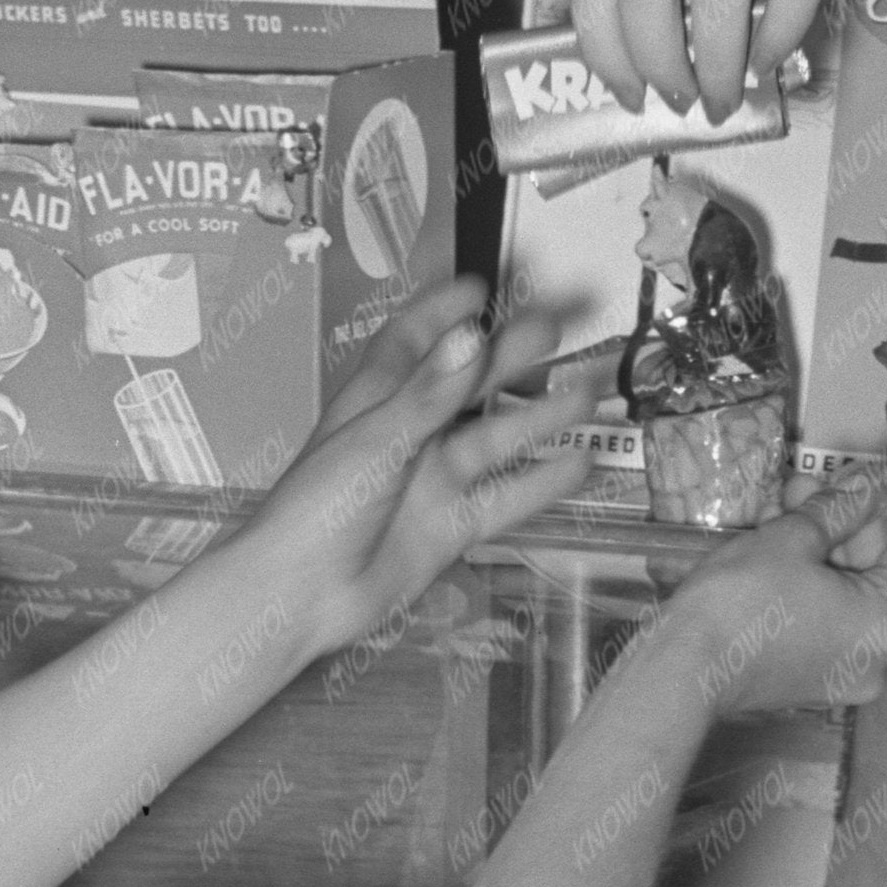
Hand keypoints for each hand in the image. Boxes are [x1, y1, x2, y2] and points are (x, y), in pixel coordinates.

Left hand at [255, 281, 596, 650]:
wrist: (300, 598)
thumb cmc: (317, 512)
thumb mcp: (376, 443)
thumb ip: (430, 394)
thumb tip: (473, 336)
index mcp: (376, 402)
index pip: (411, 342)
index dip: (442, 312)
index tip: (483, 288)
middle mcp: (409, 436)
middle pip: (467, 384)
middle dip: (510, 355)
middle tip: (558, 327)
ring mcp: (431, 482)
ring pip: (495, 439)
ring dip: (538, 417)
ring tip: (587, 392)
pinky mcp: (450, 527)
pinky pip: (504, 499)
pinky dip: (541, 484)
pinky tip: (579, 465)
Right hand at [643, 459, 886, 714]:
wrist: (682, 672)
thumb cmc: (740, 603)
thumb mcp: (793, 538)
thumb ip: (841, 505)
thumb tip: (866, 482)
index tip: (881, 467)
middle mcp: (880, 655)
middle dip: (857, 516)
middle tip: (827, 478)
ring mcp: (847, 670)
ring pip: (855, 590)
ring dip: (831, 541)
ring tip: (795, 498)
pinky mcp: (815, 676)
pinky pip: (833, 615)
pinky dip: (818, 576)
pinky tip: (787, 536)